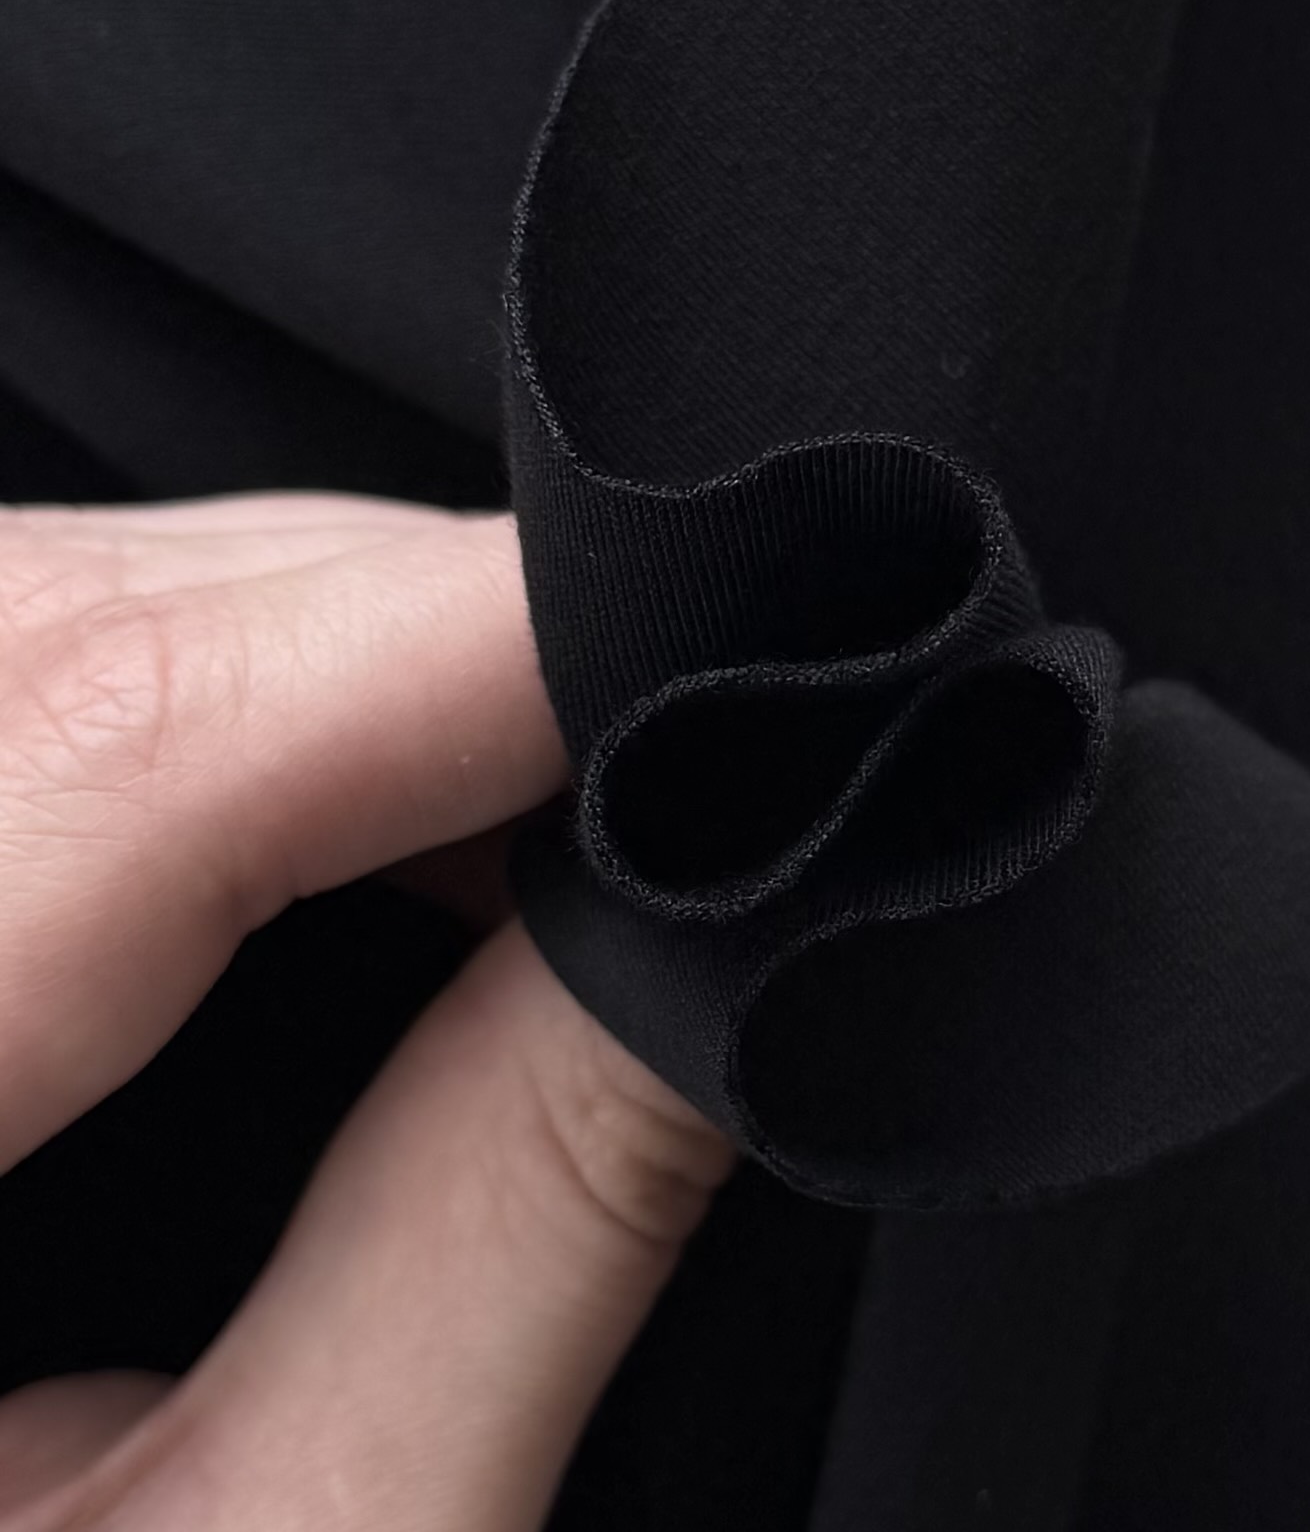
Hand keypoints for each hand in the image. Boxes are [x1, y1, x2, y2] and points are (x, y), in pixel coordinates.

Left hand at [0, 494, 732, 1529]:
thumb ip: (518, 1218)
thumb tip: (715, 934)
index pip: (110, 733)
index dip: (468, 642)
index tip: (704, 654)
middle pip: (72, 632)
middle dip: (422, 632)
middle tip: (659, 738)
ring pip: (48, 616)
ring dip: (330, 652)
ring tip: (531, 782)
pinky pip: (21, 695)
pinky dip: (226, 696)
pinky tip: (366, 801)